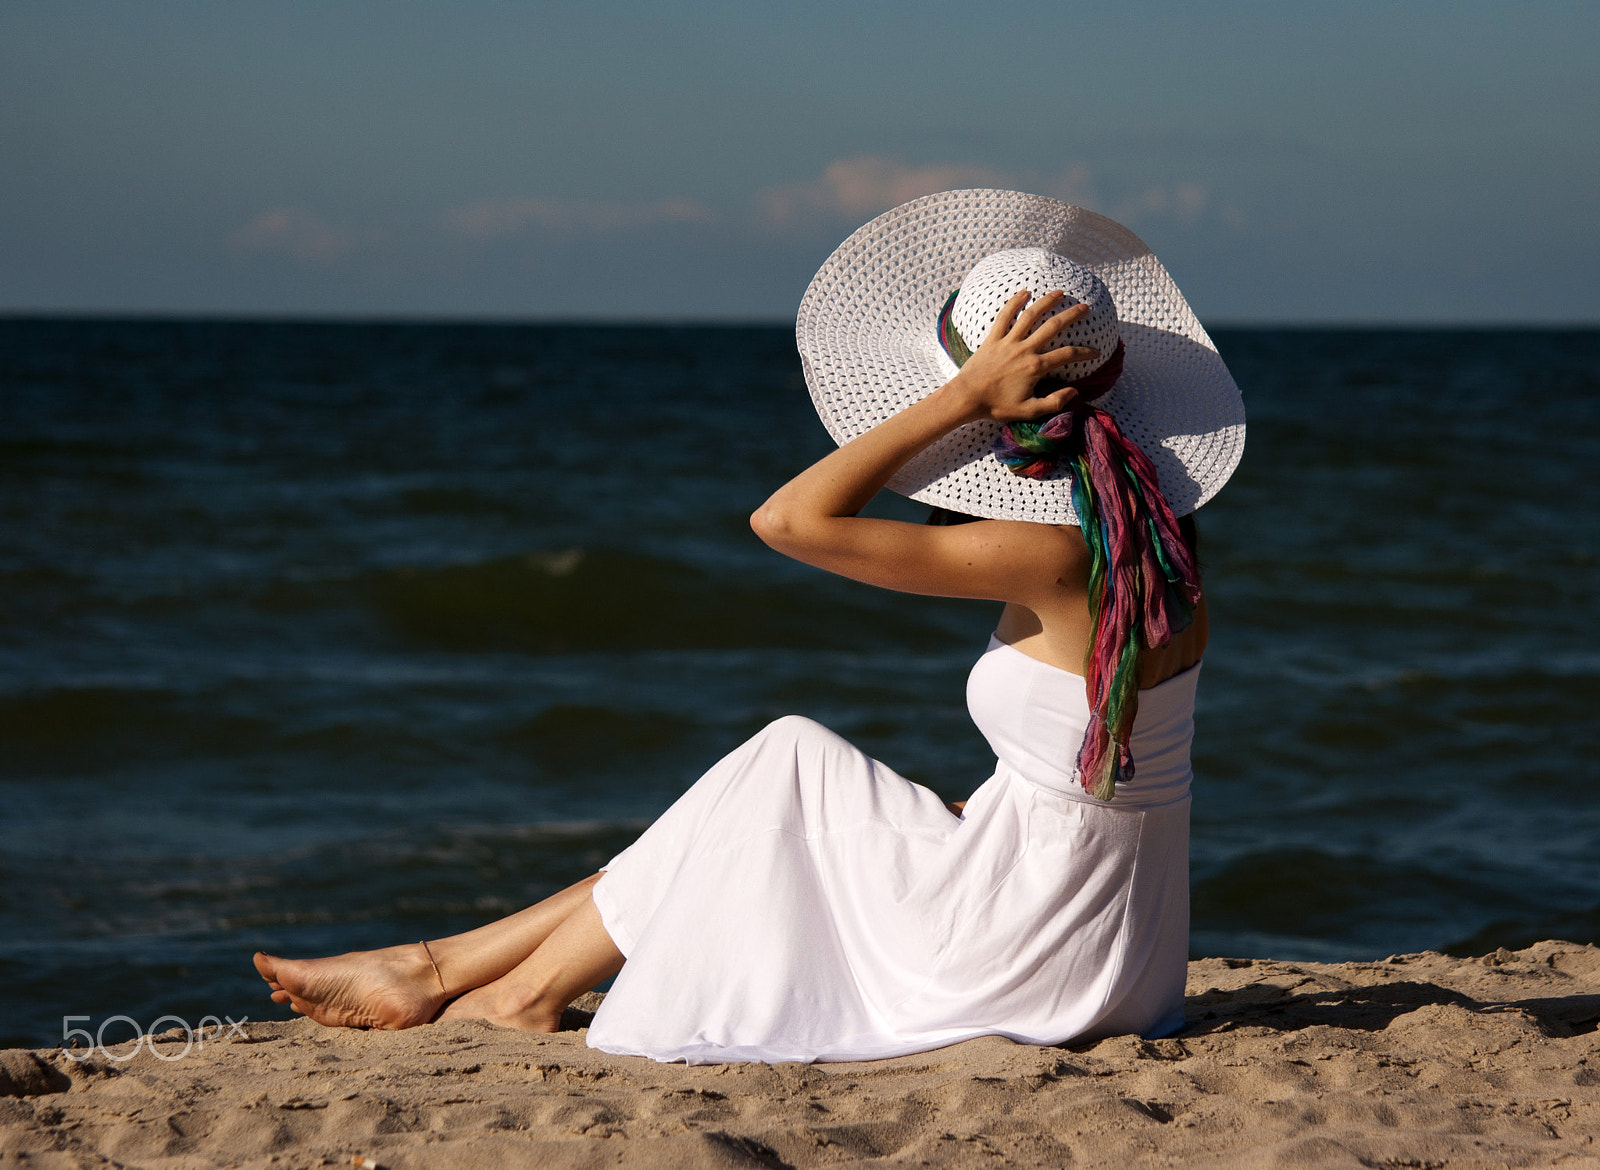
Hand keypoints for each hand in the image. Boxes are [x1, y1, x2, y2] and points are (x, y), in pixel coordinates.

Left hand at [944, 290, 1099, 423]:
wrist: (967, 398)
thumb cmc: (997, 406)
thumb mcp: (1028, 411)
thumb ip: (1054, 402)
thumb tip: (1074, 391)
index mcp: (1036, 367)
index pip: (1068, 355)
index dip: (1086, 353)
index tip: (1097, 352)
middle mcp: (1024, 350)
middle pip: (1053, 327)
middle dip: (1071, 315)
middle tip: (1085, 307)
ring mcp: (1008, 342)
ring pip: (1030, 316)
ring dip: (1046, 302)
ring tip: (1059, 292)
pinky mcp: (992, 339)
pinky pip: (1004, 316)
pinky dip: (1013, 303)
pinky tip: (1024, 292)